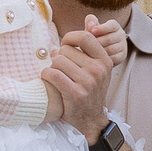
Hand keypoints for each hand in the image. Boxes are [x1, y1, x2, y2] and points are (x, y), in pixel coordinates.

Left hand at [40, 19, 115, 137]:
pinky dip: (46, 76)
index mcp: (105, 60)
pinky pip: (51, 74)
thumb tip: (72, 31)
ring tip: (58, 77)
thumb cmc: (89, 91)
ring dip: (52, 68)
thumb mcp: (96, 69)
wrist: (90, 119)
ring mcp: (87, 82)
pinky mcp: (75, 93)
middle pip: (66, 50)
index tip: (64, 45)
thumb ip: (87, 51)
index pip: (85, 36)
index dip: (70, 37)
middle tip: (61, 69)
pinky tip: (50, 81)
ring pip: (57, 61)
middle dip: (58, 57)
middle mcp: (98, 69)